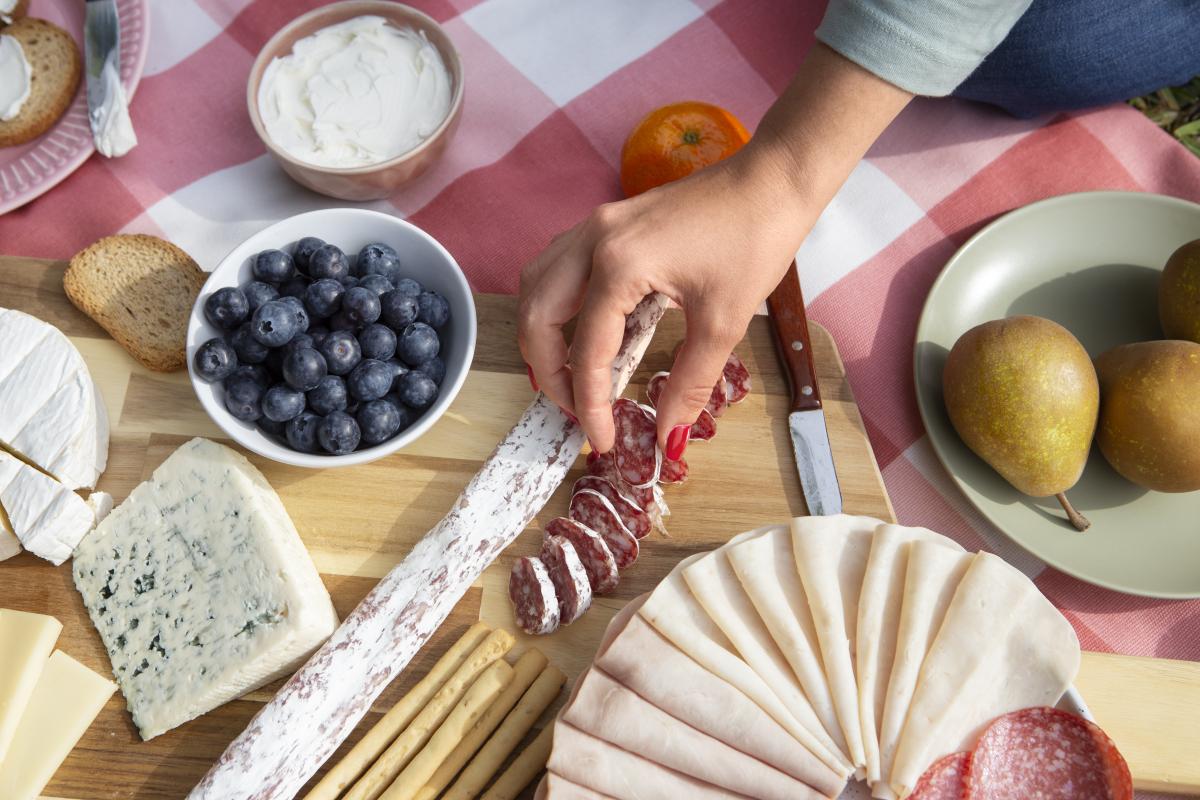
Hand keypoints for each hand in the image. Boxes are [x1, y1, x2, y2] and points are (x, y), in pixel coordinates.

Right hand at [518, 143, 811, 454]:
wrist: (772, 182)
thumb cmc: (754, 240)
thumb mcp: (723, 322)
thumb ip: (690, 384)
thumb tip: (669, 436)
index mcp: (619, 264)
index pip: (586, 350)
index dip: (589, 404)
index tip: (602, 440)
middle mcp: (594, 240)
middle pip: (537, 316)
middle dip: (548, 371)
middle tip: (577, 409)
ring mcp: (596, 225)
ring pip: (537, 286)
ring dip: (543, 334)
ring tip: (571, 375)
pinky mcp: (607, 222)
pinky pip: (558, 267)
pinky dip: (557, 305)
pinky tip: (585, 330)